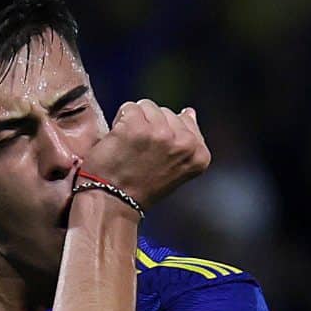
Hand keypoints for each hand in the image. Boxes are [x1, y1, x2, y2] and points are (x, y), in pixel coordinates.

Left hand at [72, 100, 210, 213]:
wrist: (112, 204)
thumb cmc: (139, 189)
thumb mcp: (175, 168)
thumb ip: (185, 140)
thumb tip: (189, 113)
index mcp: (198, 154)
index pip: (186, 119)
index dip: (164, 133)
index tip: (153, 153)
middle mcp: (184, 143)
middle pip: (166, 111)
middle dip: (150, 125)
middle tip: (138, 152)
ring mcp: (161, 134)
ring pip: (147, 106)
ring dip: (134, 121)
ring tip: (128, 146)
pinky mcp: (137, 127)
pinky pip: (129, 108)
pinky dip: (119, 121)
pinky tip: (118, 141)